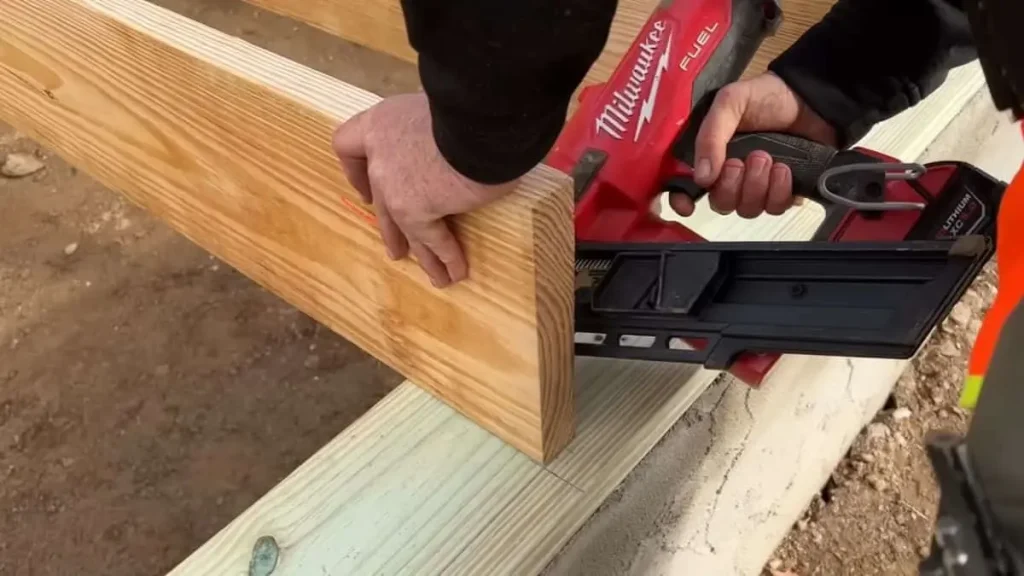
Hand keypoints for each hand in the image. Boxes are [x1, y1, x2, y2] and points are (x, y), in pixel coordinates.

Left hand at [333, 92, 518, 287]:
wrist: (477, 119)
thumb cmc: (464, 108)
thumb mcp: (437, 108)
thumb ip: (429, 127)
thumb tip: (447, 132)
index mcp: (382, 124)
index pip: (347, 146)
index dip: (355, 172)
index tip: (367, 191)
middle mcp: (380, 157)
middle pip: (380, 201)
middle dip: (391, 228)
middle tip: (398, 247)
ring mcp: (393, 188)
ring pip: (403, 228)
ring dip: (420, 253)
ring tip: (433, 274)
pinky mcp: (417, 211)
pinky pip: (432, 240)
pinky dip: (446, 258)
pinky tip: (455, 272)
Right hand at [671, 72, 838, 218]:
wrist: (812, 98)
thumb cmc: (767, 96)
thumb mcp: (731, 102)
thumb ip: (711, 136)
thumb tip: (702, 177)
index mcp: (711, 155)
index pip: (687, 188)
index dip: (682, 201)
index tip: (688, 205)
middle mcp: (731, 176)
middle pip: (721, 204)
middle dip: (732, 186)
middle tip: (747, 159)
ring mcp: (758, 187)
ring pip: (747, 209)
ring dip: (757, 186)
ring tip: (770, 160)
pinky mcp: (784, 192)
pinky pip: (774, 208)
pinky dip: (779, 191)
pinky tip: (784, 169)